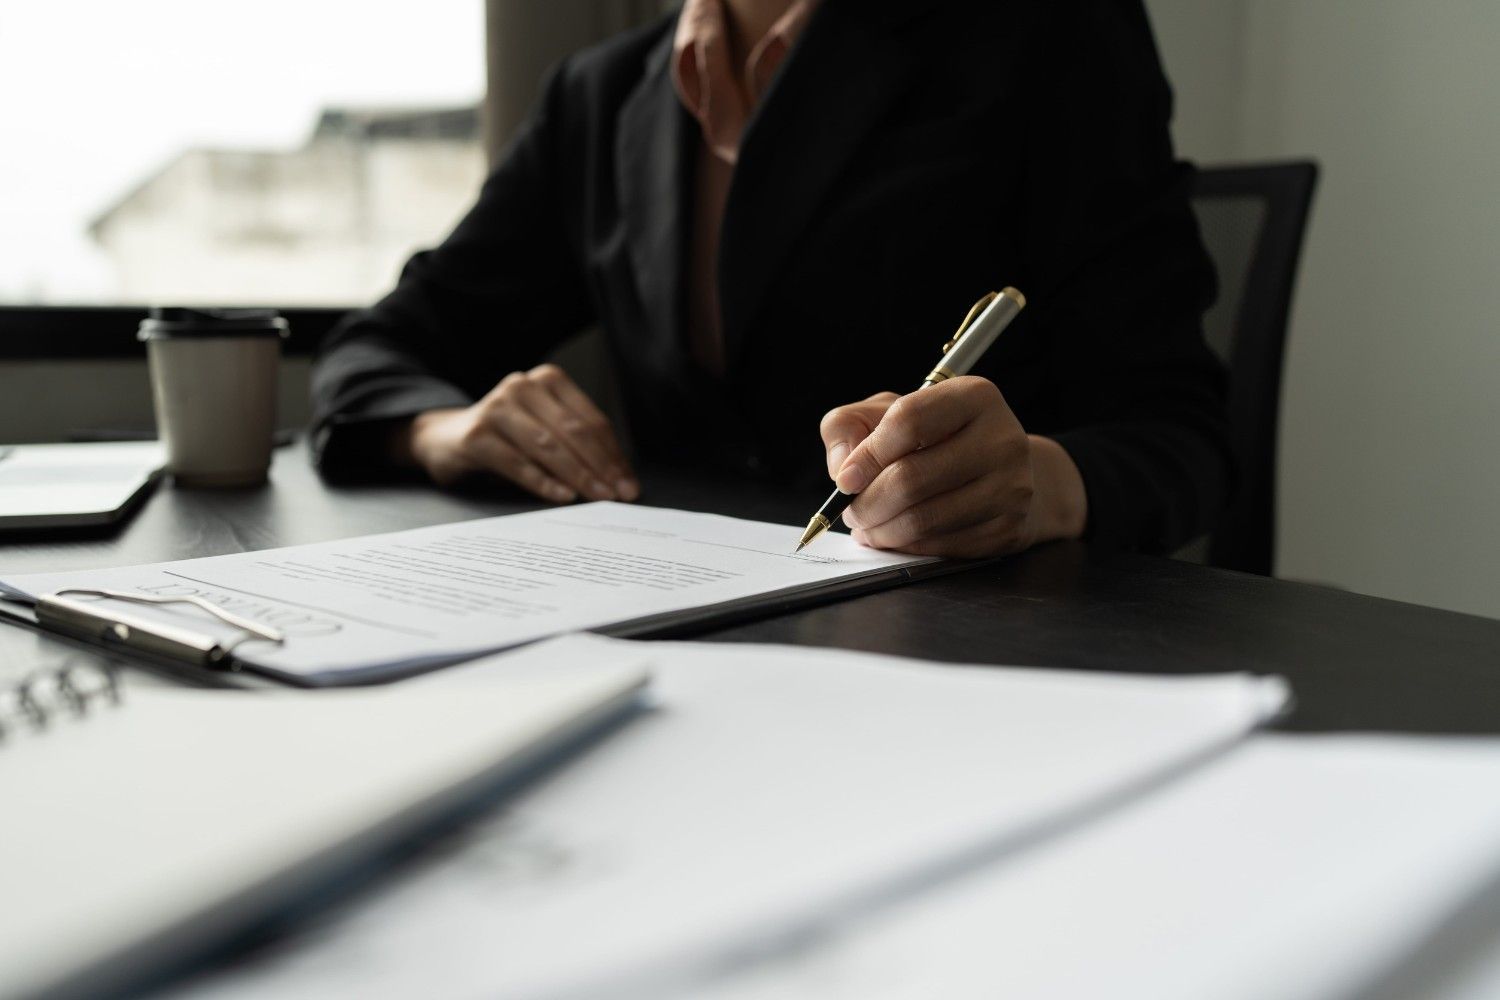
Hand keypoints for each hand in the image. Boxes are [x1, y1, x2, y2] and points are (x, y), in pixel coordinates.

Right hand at [403, 364, 638, 503]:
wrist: (448, 438)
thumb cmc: (509, 437)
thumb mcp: (545, 430)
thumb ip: (577, 444)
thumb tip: (620, 478)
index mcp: (548, 380)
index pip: (590, 421)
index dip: (613, 455)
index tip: (629, 483)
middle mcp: (523, 387)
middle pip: (573, 432)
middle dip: (601, 467)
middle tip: (620, 495)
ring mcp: (497, 407)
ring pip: (548, 445)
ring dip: (578, 475)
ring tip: (598, 497)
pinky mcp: (476, 434)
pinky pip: (517, 462)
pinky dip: (543, 482)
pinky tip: (563, 496)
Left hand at [819, 377, 1085, 556]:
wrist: (1004, 473)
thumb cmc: (938, 439)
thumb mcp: (890, 411)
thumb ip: (850, 425)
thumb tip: (843, 468)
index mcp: (973, 397)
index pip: (908, 421)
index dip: (867, 455)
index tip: (846, 479)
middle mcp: (1001, 439)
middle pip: (911, 478)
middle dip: (867, 503)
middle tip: (851, 511)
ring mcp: (1010, 487)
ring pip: (923, 520)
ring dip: (882, 530)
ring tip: (868, 526)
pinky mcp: (1008, 528)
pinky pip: (940, 546)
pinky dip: (907, 546)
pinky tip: (897, 536)